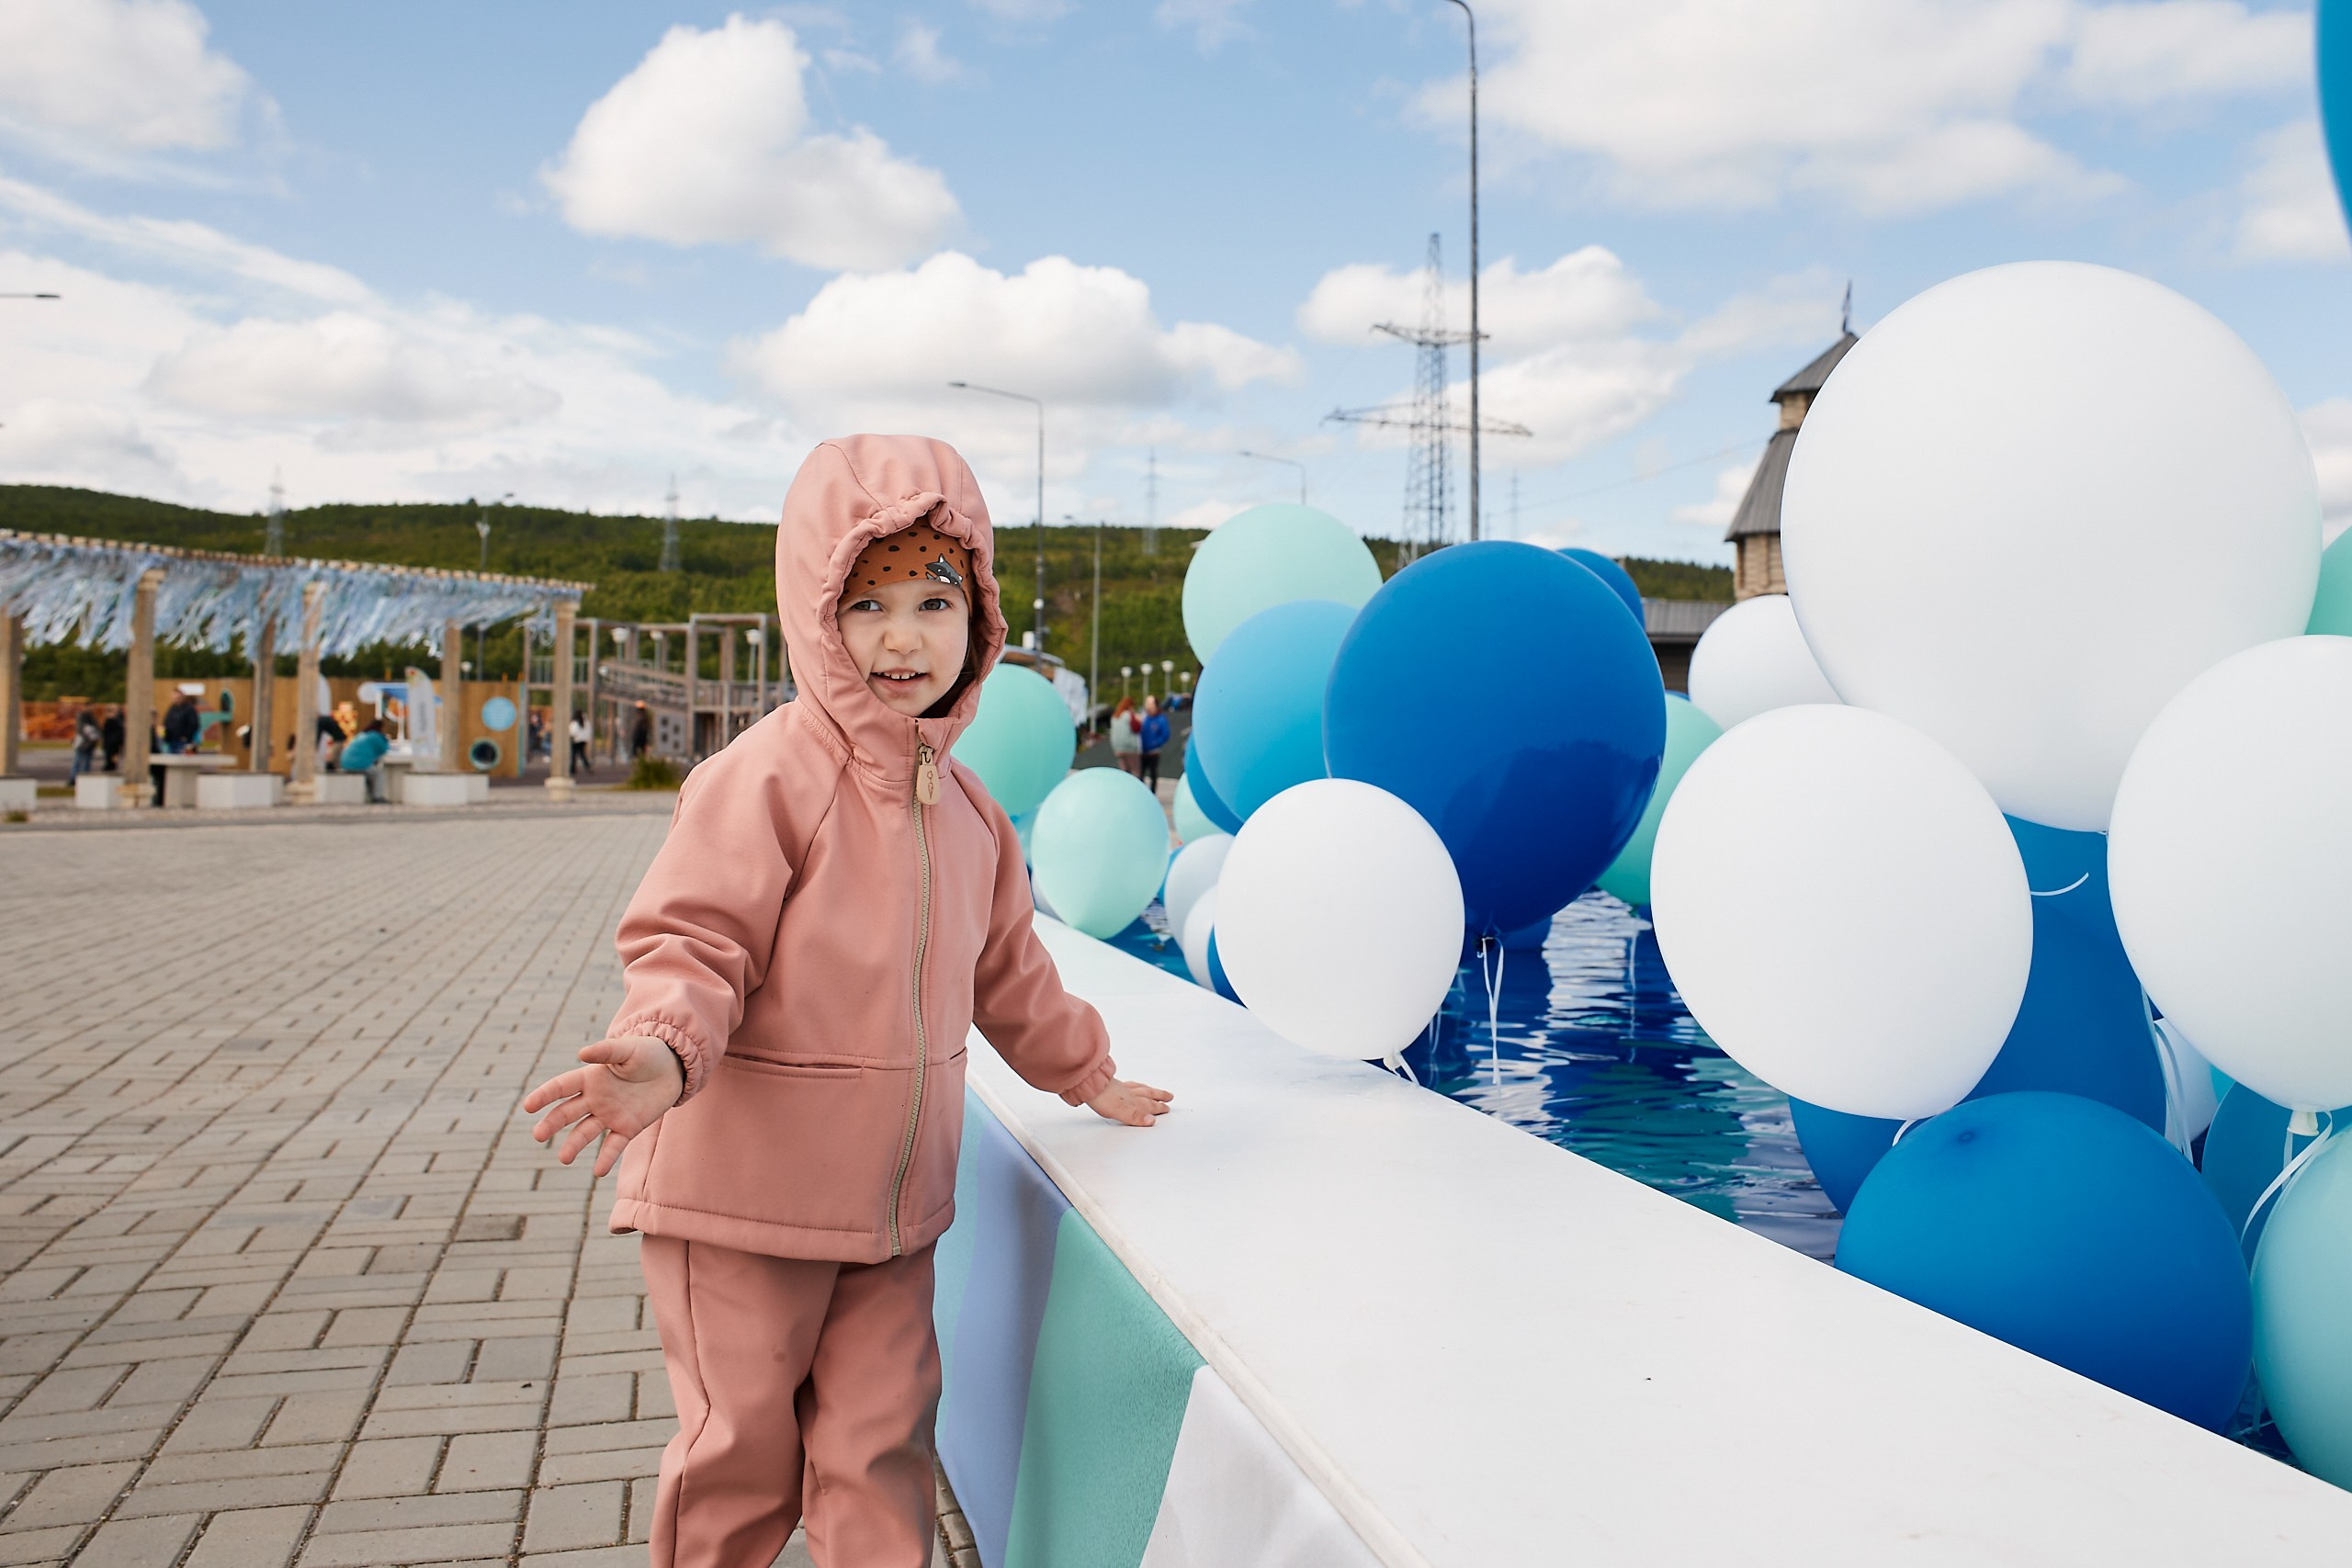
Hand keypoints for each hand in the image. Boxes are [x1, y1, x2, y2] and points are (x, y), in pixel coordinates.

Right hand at [521, 1036, 684, 1177]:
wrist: (673, 1068)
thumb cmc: (647, 1053)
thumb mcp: (628, 1049)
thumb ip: (606, 1051)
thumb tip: (581, 1053)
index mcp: (590, 1077)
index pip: (561, 1087)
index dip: (544, 1095)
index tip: (528, 1106)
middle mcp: (595, 1099)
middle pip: (567, 1112)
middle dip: (552, 1123)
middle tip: (538, 1135)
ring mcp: (609, 1115)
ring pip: (585, 1132)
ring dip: (573, 1145)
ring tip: (564, 1158)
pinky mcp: (627, 1128)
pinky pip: (613, 1145)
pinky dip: (606, 1158)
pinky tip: (598, 1171)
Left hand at [1085, 1078, 1172, 1127]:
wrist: (1086, 1084)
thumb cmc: (1100, 1098)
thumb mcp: (1119, 1111)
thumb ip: (1136, 1116)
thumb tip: (1151, 1121)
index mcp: (1131, 1101)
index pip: (1148, 1105)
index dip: (1158, 1107)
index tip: (1167, 1107)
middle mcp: (1128, 1093)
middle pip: (1147, 1094)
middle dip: (1158, 1096)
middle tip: (1168, 1096)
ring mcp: (1120, 1088)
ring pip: (1139, 1088)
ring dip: (1149, 1090)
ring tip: (1154, 1090)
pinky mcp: (1111, 1084)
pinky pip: (1127, 1083)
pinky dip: (1133, 1084)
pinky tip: (1131, 1085)